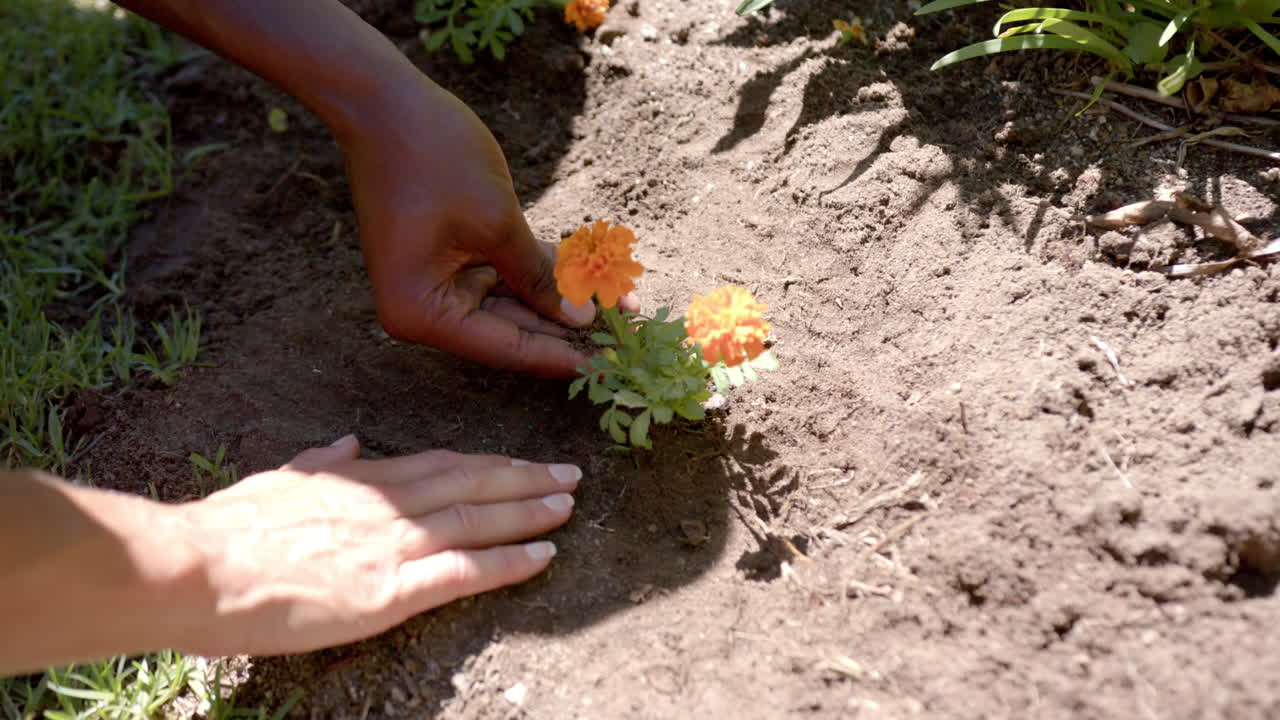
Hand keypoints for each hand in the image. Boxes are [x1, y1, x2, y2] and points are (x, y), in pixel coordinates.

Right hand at [174, 435, 578, 655]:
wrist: (198, 566)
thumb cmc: (226, 529)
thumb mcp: (278, 479)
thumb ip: (322, 461)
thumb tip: (350, 441)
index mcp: (360, 478)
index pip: (439, 465)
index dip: (485, 465)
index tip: (518, 463)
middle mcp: (387, 504)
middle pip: (471, 483)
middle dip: (524, 478)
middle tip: (570, 474)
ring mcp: (393, 544)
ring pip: (477, 519)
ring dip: (529, 510)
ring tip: (568, 503)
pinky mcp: (390, 589)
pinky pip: (465, 571)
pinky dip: (509, 562)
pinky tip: (544, 556)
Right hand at [340, 77, 603, 376]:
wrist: (384, 101)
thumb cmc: (433, 158)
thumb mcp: (497, 222)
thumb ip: (538, 277)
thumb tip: (581, 320)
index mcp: (422, 314)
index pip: (505, 348)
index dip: (561, 355)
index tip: (610, 366)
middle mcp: (424, 309)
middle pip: (509, 331)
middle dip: (570, 327)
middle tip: (628, 335)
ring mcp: (436, 283)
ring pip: (513, 303)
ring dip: (564, 299)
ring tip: (623, 303)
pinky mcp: (449, 257)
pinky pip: (503, 275)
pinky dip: (542, 273)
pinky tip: (593, 278)